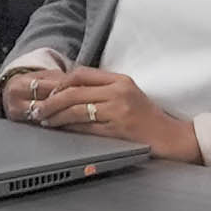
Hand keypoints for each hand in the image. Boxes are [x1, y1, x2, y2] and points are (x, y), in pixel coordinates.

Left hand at [4, 61, 200, 163]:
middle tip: (38, 109)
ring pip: (75, 109)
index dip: (61, 82)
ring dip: (55, 115)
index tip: (50, 92)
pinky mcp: (117, 130)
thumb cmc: (149, 118)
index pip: (82, 73)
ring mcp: (118, 111)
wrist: (172, 137)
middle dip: (51, 101)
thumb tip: (70, 93)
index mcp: (121, 80)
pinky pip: (84, 127)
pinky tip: (60, 129)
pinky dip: (68, 127)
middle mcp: (119, 92)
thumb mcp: (129, 95)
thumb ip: (104, 90)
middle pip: (74, 91)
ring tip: (44, 120)